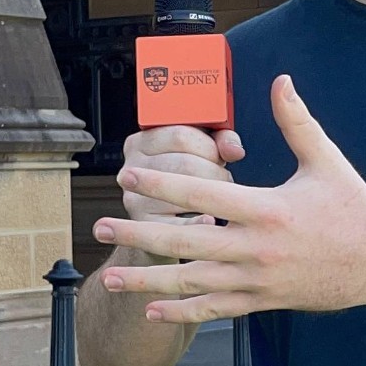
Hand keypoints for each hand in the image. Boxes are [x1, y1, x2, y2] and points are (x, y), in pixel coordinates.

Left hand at [93, 75, 365, 323]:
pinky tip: (151, 310)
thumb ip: (296, 121)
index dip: (161, 185)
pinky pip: (214, 309)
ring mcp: (257, 280)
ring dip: (148, 281)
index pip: (202, 194)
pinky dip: (181, 312)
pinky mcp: (263, 302)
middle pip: (185, 242)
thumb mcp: (325, 159)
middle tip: (101, 228)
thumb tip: (280, 79)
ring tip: (112, 278)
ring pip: (192, 283)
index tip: (127, 177)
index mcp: (268, 208)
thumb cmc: (352, 205)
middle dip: (138, 235)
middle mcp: (257, 248)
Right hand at [100, 125, 244, 229]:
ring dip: (211, 196)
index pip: (180, 134)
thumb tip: (234, 151)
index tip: (219, 156)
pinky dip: (201, 221)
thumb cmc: (189, 181)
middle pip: (185, 163)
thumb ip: (220, 142)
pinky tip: (211, 220)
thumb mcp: (201, 152)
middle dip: (215, 172)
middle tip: (223, 181)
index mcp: (142, 142)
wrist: (165, 231)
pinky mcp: (144, 229)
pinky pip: (180, 225)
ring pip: (184, 192)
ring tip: (217, 199)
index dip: (209, 146)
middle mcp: (131, 169)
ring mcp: (134, 200)